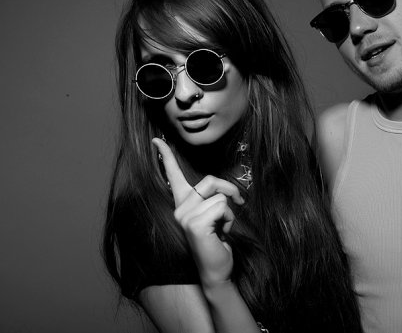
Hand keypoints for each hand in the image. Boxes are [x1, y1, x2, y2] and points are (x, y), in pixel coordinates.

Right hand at [152, 138, 244, 287]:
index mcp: (183, 203)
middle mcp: (179, 208)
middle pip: (211, 181)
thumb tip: (226, 190)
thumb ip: (214, 198)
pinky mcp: (193, 223)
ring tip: (221, 228)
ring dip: (229, 212)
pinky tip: (220, 234)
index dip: (166, 156)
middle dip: (230, 191)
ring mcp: (184, 216)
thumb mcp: (215, 215)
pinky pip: (222, 207)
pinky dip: (228, 219)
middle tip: (237, 205)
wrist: (217, 269)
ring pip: (220, 196)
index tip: (157, 140)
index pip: (173, 176)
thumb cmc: (218, 241)